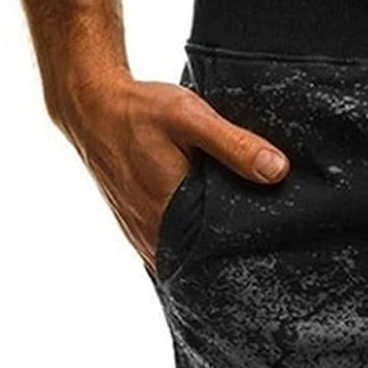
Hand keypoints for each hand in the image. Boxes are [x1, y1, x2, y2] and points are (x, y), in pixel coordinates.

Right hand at [51, 65, 289, 273]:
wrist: (90, 105)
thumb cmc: (137, 111)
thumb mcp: (190, 118)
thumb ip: (234, 145)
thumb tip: (277, 171)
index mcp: (168, 214)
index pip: (216, 256)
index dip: (244, 256)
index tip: (270, 253)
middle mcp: (152, 233)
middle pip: (203, 261)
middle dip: (231, 257)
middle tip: (263, 247)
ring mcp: (142, 233)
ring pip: (186, 258)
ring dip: (210, 252)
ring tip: (240, 241)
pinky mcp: (138, 226)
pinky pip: (171, 248)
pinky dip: (191, 243)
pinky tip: (209, 231)